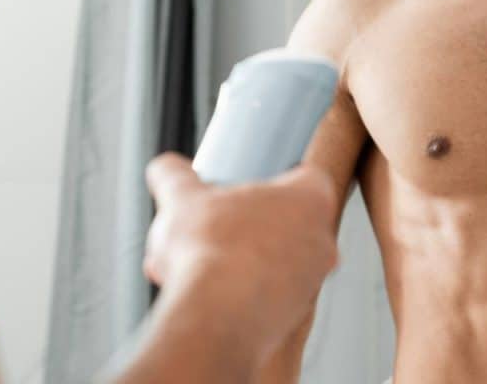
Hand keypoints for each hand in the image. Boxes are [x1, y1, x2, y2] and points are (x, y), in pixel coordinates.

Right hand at [142, 153, 339, 357]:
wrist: (214, 317)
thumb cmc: (211, 250)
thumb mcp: (180, 197)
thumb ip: (173, 174)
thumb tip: (164, 169)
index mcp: (310, 200)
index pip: (307, 177)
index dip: (275, 179)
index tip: (250, 188)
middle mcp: (322, 241)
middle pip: (285, 223)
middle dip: (246, 226)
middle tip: (214, 227)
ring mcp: (312, 283)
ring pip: (274, 262)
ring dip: (239, 262)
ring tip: (195, 265)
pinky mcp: (295, 317)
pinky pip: (266, 298)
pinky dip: (239, 294)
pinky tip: (204, 294)